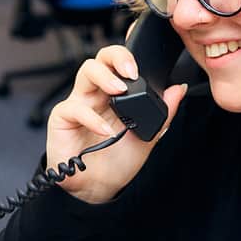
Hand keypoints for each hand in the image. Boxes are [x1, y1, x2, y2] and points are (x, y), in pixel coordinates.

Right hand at [46, 44, 186, 204]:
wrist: (99, 189)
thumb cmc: (118, 161)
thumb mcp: (148, 136)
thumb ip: (163, 113)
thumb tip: (178, 90)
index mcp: (115, 94)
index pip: (118, 63)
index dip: (126, 52)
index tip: (140, 55)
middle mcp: (96, 94)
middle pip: (100, 59)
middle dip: (116, 57)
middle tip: (132, 71)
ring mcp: (78, 103)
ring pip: (85, 72)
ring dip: (105, 77)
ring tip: (120, 91)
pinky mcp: (62, 119)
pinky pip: (74, 108)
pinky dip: (92, 118)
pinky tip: (107, 130)